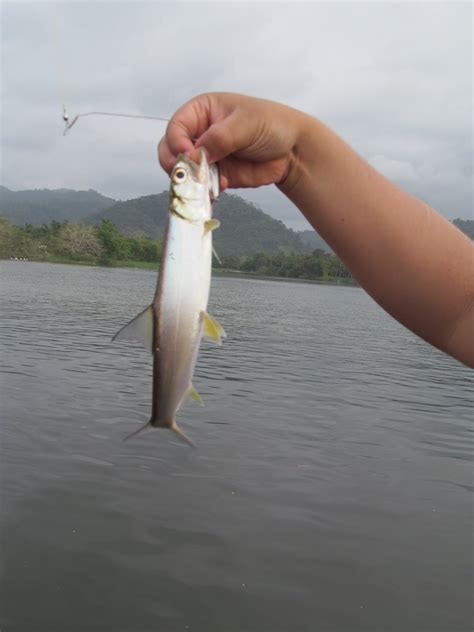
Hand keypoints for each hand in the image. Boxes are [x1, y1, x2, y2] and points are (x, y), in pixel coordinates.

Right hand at [158, 92, 305, 189]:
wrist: (292, 150)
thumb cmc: (271, 124)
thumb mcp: (245, 124)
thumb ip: (219, 138)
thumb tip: (194, 155)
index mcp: (202, 111)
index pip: (176, 127)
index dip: (177, 143)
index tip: (188, 156)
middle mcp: (199, 133)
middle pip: (170, 150)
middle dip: (177, 165)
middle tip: (191, 174)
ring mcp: (206, 157)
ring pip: (183, 172)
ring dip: (191, 181)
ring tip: (210, 183)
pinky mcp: (216, 176)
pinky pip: (200, 186)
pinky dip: (203, 191)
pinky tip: (220, 188)